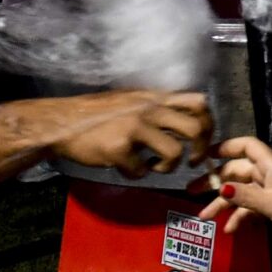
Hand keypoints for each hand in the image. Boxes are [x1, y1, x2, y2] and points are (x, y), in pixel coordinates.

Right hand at [41, 90, 213, 174]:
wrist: (62, 122)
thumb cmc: (98, 114)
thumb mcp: (134, 102)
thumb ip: (158, 109)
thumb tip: (183, 123)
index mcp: (156, 98)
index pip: (199, 102)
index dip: (209, 124)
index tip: (201, 140)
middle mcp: (150, 109)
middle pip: (196, 128)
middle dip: (199, 150)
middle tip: (190, 160)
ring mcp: (134, 128)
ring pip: (174, 152)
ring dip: (168, 167)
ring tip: (154, 166)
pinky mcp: (119, 148)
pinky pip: (141, 170)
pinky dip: (136, 174)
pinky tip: (127, 166)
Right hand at [198, 136, 271, 242]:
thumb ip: (246, 197)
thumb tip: (222, 189)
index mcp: (270, 165)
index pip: (246, 146)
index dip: (226, 147)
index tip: (205, 156)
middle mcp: (267, 174)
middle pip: (236, 172)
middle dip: (214, 181)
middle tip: (190, 192)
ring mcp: (270, 191)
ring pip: (240, 193)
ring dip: (222, 205)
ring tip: (203, 217)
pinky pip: (250, 209)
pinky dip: (239, 218)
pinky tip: (228, 230)